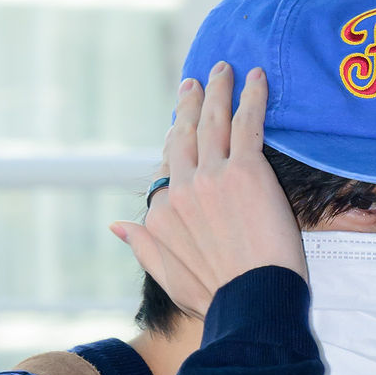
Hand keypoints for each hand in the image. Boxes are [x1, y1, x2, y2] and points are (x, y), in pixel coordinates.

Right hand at [110, 63, 307, 319]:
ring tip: (223, 69)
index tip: (182, 130)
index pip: (167, 167)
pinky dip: (253, 97)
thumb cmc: (216, 299)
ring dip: (218, 90)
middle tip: (196, 82)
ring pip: (213, 121)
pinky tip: (258, 78)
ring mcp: (213, 176)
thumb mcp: (170, 280)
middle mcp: (182, 188)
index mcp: (162, 213)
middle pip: (184, 135)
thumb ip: (144, 248)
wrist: (253, 304)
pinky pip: (247, 123)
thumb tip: (117, 225)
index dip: (175, 146)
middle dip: (190, 104)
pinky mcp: (246, 171)